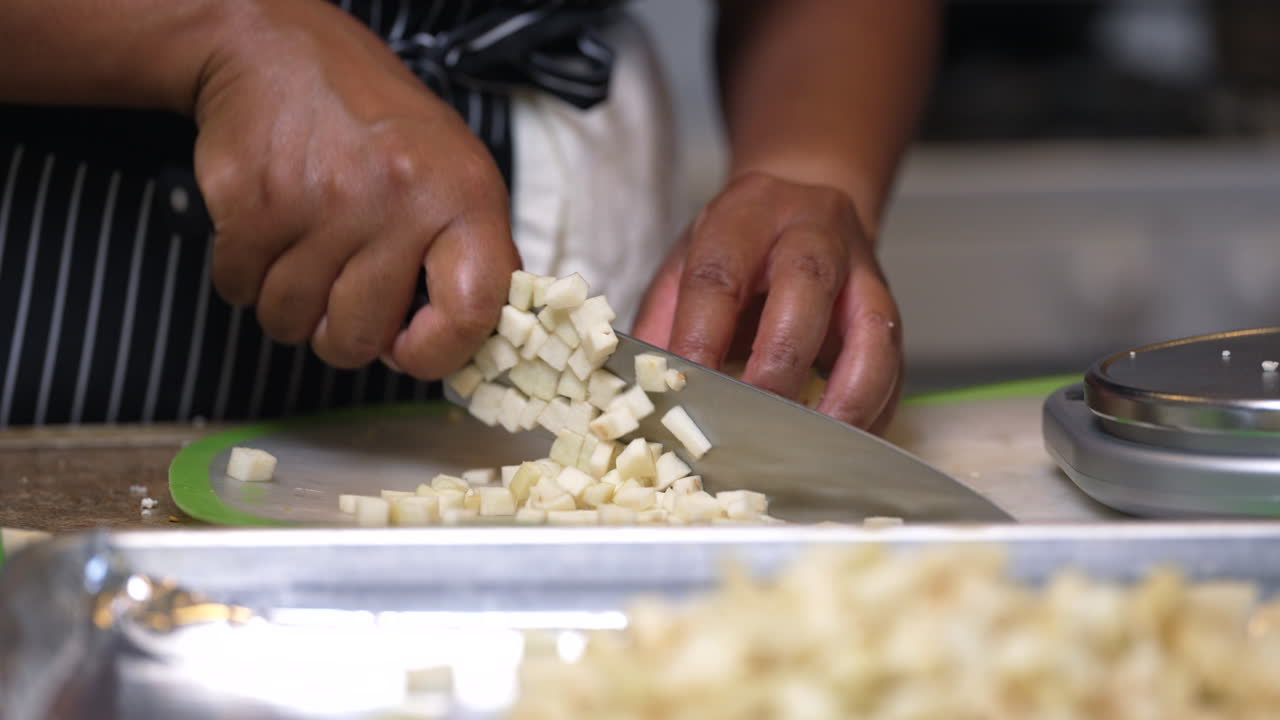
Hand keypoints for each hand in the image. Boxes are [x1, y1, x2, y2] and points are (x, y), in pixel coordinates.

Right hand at [193, 0, 517, 376]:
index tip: (413, 347)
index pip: (472, 312)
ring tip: (306, 254)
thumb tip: (469, 341)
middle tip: (343, 290)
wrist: (277, 51)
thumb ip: (471, 255)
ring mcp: (322, 203)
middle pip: (359, 338)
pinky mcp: (253, 204)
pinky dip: (246, 278)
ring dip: (291, 306)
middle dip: (343, 332)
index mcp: (464, 197)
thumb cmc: (376, 124)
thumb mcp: (456, 171)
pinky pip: (241, 292)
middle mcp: (399, 199)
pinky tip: (269, 234)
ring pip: (292, 323)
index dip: (438, 352)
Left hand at [632, 172, 901, 432]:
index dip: (701, 336)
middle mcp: (813, 234)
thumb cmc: (737, 250)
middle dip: (779, 364)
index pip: (719, 274)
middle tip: (753, 426)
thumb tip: (645, 398)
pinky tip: (841, 447)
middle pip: (806, 286)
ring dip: (844, 398)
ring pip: (872, 331)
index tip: (687, 391)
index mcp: (747, 216)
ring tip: (812, 450)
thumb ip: (662, 326)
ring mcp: (863, 273)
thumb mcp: (684, 265)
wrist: (805, 210)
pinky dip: (871, 414)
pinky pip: (894, 368)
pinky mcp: (891, 315)